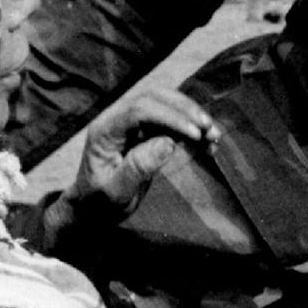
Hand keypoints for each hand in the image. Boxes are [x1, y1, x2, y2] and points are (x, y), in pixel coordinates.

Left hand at [46, 90, 219, 243]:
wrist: (94, 208)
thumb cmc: (101, 202)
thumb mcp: (117, 191)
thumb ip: (138, 167)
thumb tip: (168, 143)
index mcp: (105, 130)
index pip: (139, 110)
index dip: (170, 117)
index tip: (194, 134)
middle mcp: (118, 119)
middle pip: (155, 98)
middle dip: (185, 111)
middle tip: (209, 129)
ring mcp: (132, 122)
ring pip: (166, 104)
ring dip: (192, 116)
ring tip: (214, 135)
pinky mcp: (146, 130)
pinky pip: (171, 120)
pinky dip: (191, 129)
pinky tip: (208, 143)